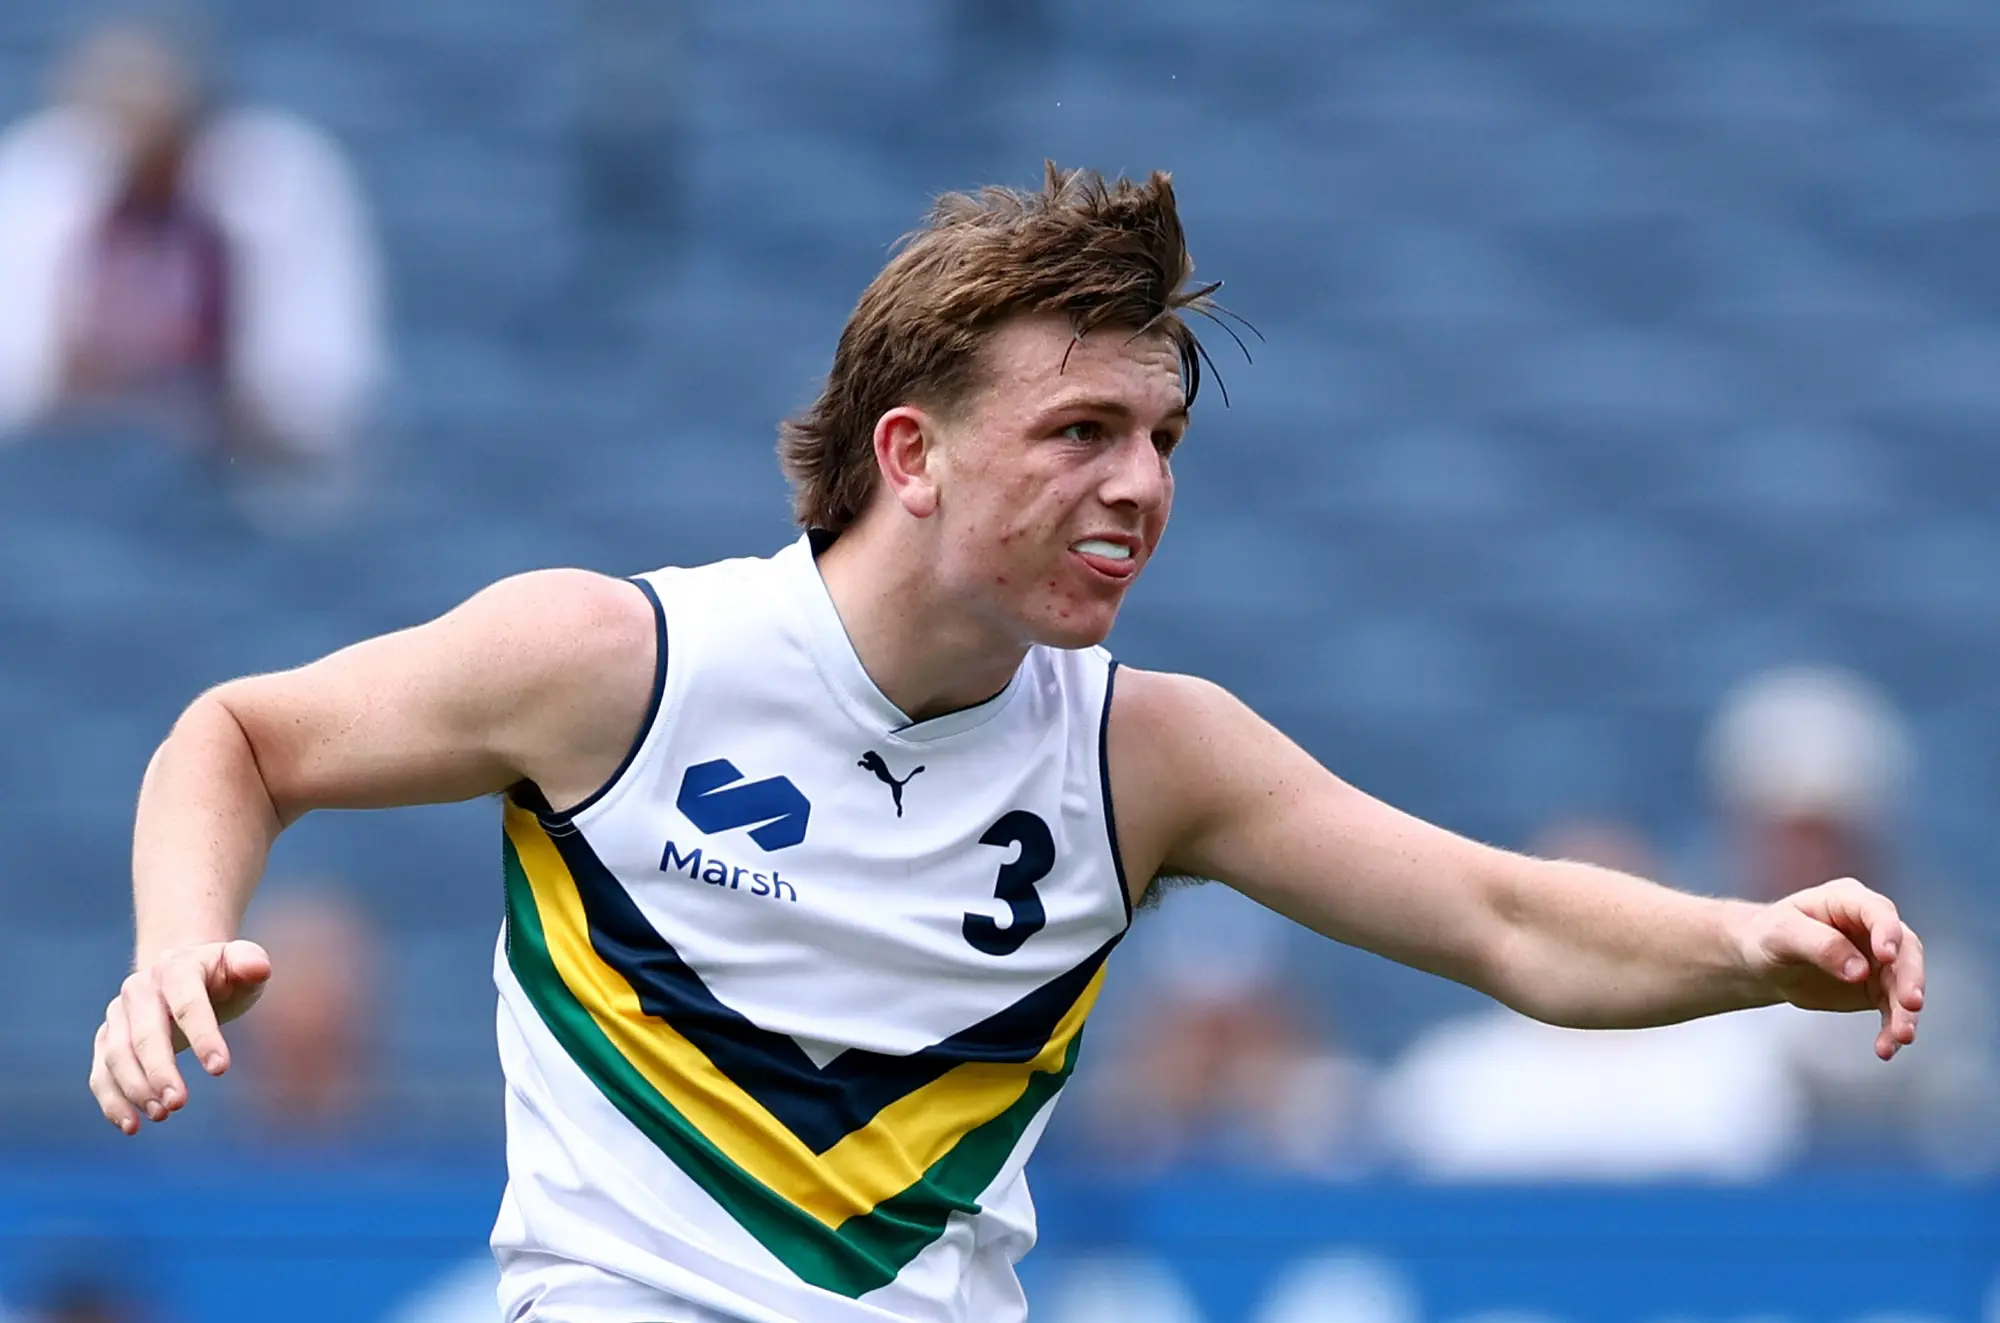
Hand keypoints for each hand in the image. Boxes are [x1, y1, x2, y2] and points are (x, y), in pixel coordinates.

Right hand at [88, 940, 271, 1134]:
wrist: (180, 972)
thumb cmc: (220, 974)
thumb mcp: (240, 962)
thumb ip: (250, 962)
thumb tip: (258, 968)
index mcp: (175, 968)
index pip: (188, 1004)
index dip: (204, 1036)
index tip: (220, 1070)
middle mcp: (139, 990)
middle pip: (144, 1035)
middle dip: (160, 1071)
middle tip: (179, 1104)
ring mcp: (118, 1015)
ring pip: (116, 1055)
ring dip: (136, 1089)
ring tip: (163, 1115)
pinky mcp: (106, 1040)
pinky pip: (100, 1073)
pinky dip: (111, 1101)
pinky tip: (131, 1125)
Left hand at [1737, 877, 1924, 1059]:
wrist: (1763, 961)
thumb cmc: (1769, 936)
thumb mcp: (1782, 934)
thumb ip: (1820, 945)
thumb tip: (1859, 970)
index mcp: (1847, 900)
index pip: (1878, 912)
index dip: (1887, 932)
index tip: (1887, 956)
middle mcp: (1872, 926)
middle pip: (1905, 950)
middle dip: (1910, 978)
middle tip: (1911, 1005)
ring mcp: (1879, 958)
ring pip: (1905, 983)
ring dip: (1906, 1012)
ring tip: (1902, 1037)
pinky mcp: (1877, 987)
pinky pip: (1892, 1009)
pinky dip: (1891, 1029)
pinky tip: (1885, 1049)